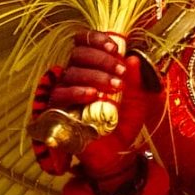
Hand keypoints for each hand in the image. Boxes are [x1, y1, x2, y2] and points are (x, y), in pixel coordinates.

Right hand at [30, 31, 156, 194]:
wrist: (116, 154)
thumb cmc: (123, 124)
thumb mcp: (137, 100)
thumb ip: (136, 80)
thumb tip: (133, 58)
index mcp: (92, 68)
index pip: (85, 44)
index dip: (97, 40)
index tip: (116, 47)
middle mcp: (75, 77)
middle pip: (78, 54)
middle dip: (101, 59)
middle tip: (120, 71)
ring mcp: (64, 93)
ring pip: (72, 72)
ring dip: (95, 75)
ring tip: (115, 85)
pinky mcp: (57, 110)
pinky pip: (61, 95)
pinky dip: (78, 92)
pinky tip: (93, 95)